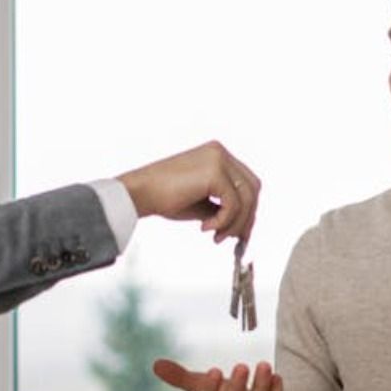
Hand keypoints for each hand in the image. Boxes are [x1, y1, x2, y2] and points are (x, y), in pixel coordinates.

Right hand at [115, 141, 260, 243]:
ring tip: (216, 236)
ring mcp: (218, 159)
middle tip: (234, 238)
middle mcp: (220, 152)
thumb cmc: (163, 198)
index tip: (241, 231)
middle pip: (252, 188)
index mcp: (217, 155)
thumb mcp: (201, 202)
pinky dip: (223, 221)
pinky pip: (233, 203)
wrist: (138, 193)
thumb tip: (243, 226)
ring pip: (246, 197)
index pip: (247, 182)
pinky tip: (205, 227)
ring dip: (235, 223)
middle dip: (247, 217)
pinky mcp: (214, 171)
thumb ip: (223, 207)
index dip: (248, 208)